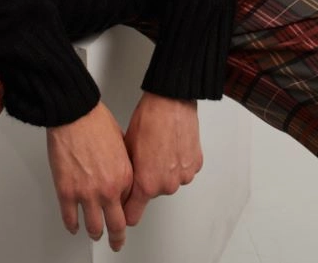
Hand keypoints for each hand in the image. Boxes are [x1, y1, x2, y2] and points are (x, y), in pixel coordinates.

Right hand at [46, 101, 133, 251]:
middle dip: (117, 238)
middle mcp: (108, 189)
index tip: (123, 214)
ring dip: (95, 233)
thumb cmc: (96, 121)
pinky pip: (70, 218)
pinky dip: (72, 225)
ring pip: (94, 227)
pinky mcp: (67, 192)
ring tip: (94, 234)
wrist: (75, 113)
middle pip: (116, 225)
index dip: (124, 208)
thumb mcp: (122, 142)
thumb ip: (122, 163)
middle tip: (116, 243)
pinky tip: (73, 226)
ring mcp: (87, 194)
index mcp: (125, 176)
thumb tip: (119, 172)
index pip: (128, 204)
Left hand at [122, 91, 202, 226]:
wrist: (172, 100)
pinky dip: (177, 162)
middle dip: (147, 181)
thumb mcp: (126, 148)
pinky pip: (182, 170)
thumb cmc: (149, 118)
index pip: (132, 216)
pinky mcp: (195, 165)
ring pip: (169, 181)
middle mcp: (167, 185)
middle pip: (152, 194)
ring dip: (164, 171)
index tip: (125, 204)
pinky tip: (172, 145)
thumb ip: (126, 175)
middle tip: (144, 158)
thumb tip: (122, 184)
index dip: (126, 208)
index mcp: (146, 184)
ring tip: (160, 148)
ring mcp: (183, 176)